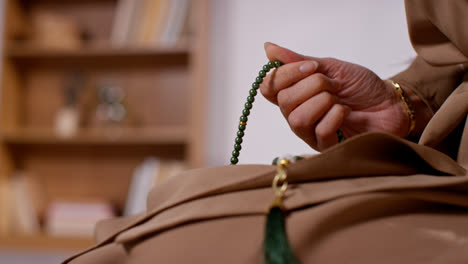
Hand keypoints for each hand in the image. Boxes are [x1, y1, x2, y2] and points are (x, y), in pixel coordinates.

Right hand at [260, 42, 410, 150]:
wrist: (390, 103)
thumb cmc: (361, 86)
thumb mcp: (330, 67)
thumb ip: (298, 60)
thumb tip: (268, 48)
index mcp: (294, 95)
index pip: (268, 88)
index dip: (284, 75)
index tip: (311, 66)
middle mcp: (297, 114)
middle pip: (283, 102)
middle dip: (312, 85)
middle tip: (332, 84)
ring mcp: (310, 133)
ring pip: (297, 119)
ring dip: (322, 102)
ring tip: (338, 100)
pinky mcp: (327, 147)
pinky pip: (319, 131)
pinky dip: (335, 116)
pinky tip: (345, 112)